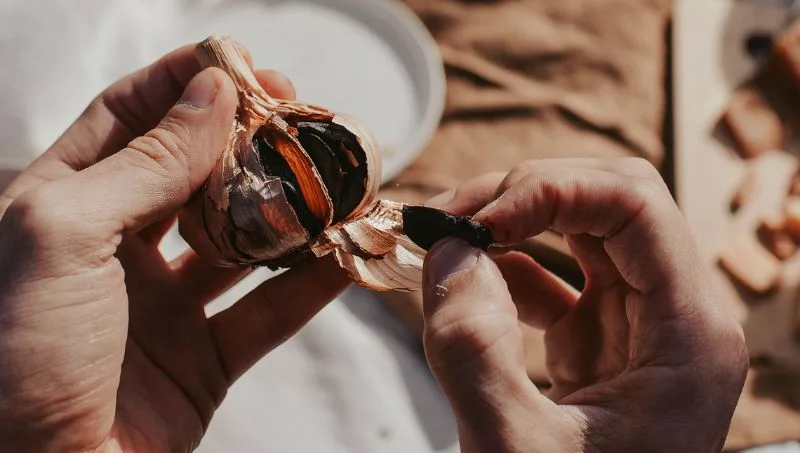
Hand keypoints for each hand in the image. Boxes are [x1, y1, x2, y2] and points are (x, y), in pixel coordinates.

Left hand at [0, 44, 348, 451]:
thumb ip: (145, 162)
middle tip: (305, 119)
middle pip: (196, 173)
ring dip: (291, 212)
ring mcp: (161, 306)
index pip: (129, 117)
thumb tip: (212, 91)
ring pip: (241, 242)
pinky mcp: (202, 360)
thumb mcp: (66, 236)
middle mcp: (114, 249)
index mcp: (62, 206)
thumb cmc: (18, 358)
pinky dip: (311, 286)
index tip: (247, 67)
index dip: (186, 84)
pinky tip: (346, 256)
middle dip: (250, 143)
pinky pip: (268, 312)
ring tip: (338, 181)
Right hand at [420, 158, 747, 452]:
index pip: (633, 204)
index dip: (549, 190)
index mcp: (688, 334)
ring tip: (445, 236)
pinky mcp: (602, 344)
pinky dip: (506, 267)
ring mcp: (638, 328)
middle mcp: (675, 317)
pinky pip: (558, 279)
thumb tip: (446, 255)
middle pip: (611, 200)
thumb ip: (474, 353)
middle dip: (525, 192)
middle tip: (450, 218)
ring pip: (583, 229)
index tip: (474, 222)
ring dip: (512, 221)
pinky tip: (463, 279)